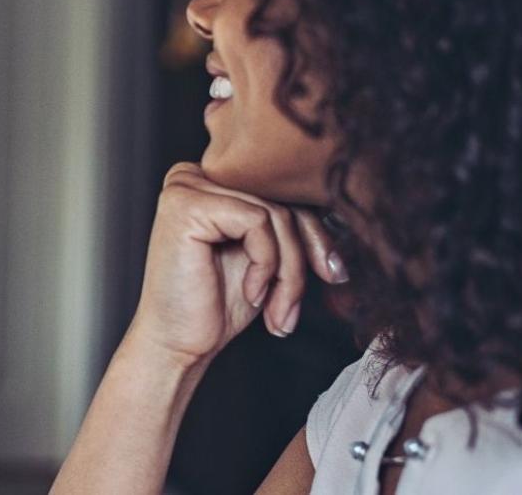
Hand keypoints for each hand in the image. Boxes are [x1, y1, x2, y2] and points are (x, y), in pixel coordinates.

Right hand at [129, 162, 348, 366]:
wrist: (178, 347)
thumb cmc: (218, 304)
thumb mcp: (267, 256)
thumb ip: (291, 224)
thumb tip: (343, 209)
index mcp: (214, 182)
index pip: (283, 192)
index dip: (315, 234)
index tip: (333, 273)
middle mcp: (198, 175)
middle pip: (282, 201)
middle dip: (303, 258)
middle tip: (296, 305)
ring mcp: (188, 185)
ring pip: (276, 214)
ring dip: (288, 272)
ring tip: (277, 310)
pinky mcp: (187, 204)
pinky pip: (258, 221)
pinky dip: (266, 264)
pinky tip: (251, 293)